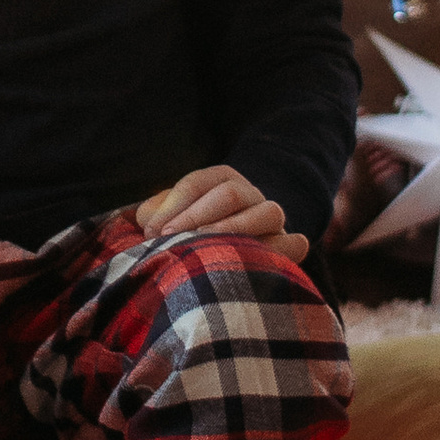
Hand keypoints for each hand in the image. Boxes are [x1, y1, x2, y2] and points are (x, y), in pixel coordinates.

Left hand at [132, 164, 307, 262]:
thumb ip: (155, 214)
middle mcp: (251, 194)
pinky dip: (283, 249)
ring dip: (235, 228)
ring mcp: (273, 218)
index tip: (152, 230)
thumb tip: (145, 220)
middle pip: (229, 194)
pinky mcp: (287, 245)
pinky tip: (263, 259)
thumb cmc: (190, 232)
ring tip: (206, 246)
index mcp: (222, 179)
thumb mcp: (171, 217)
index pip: (198, 183)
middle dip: (196, 215)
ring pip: (266, 212)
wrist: (231, 251)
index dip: (173, 205)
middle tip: (170, 238)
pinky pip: (294, 243)